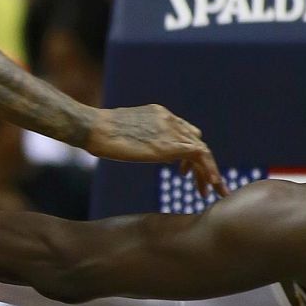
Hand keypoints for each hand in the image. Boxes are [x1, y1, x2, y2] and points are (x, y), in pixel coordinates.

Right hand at [86, 104, 226, 196]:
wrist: (94, 128)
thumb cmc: (98, 132)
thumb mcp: (125, 132)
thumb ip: (142, 139)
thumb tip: (150, 153)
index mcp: (158, 113)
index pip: (184, 132)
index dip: (188, 153)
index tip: (185, 173)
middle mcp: (168, 118)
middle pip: (196, 140)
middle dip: (203, 164)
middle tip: (205, 185)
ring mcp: (171, 130)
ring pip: (202, 150)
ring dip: (210, 172)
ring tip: (210, 191)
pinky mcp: (170, 145)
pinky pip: (200, 156)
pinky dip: (210, 171)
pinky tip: (212, 186)